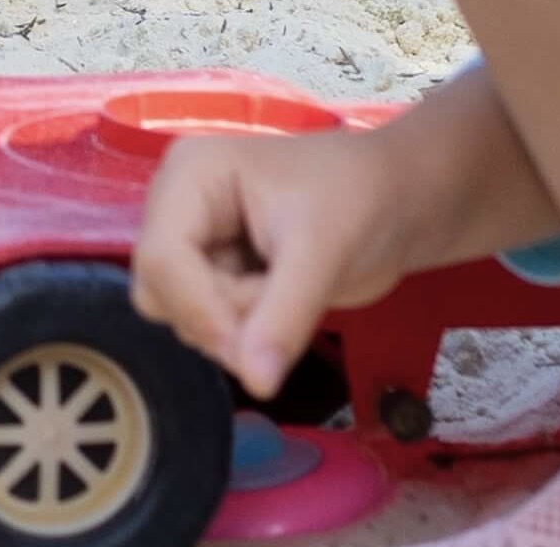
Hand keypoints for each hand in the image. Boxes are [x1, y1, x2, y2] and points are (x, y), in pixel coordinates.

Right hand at [129, 116, 448, 393]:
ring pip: (184, 316)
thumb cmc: (362, 202)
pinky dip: (250, 328)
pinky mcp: (213, 273)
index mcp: (190, 175)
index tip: (253, 353)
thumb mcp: (324, 253)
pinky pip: (210, 324)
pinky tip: (284, 297)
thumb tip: (256, 384)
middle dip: (224, 317)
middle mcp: (177, 206)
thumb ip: (284, 317)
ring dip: (241, 326)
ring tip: (292, 290)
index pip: (161, 258)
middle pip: (161, 292)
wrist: (399, 203)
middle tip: (284, 302)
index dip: (201, 311)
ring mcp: (193, 242)